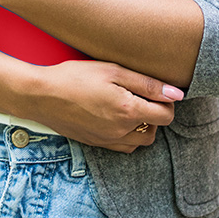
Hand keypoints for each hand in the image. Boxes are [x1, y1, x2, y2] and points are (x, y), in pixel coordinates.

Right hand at [22, 59, 182, 152]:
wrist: (41, 95)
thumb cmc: (75, 77)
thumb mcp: (113, 71)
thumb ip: (148, 84)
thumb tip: (177, 95)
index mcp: (128, 111)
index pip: (166, 115)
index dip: (167, 101)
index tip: (157, 90)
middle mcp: (121, 131)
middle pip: (155, 131)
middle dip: (156, 115)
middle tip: (142, 96)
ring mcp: (108, 140)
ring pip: (139, 142)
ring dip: (142, 127)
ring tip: (129, 107)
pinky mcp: (96, 144)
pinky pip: (122, 146)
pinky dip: (127, 135)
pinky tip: (115, 118)